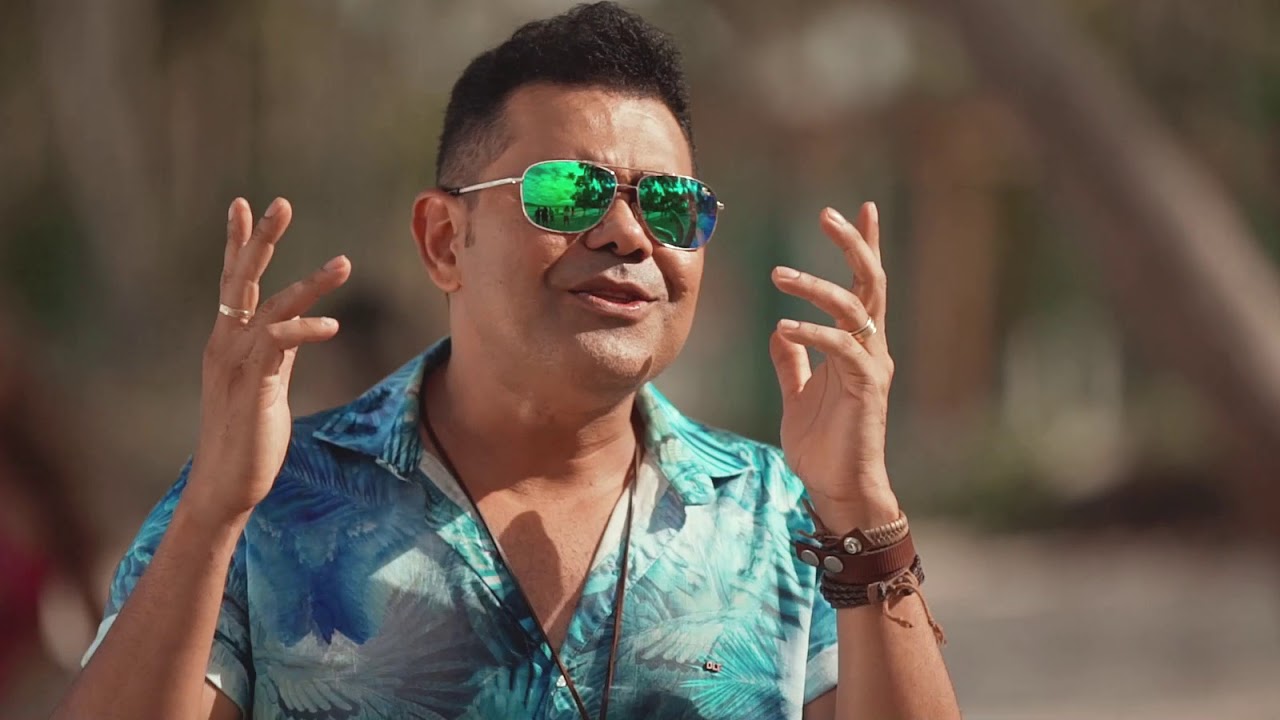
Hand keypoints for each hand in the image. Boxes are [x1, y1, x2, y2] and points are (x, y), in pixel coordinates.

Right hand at [186, 197, 350, 523]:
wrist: (225, 484)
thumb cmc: (247, 437)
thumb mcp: (264, 385)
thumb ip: (274, 353)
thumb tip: (292, 329)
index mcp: (227, 341)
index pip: (231, 282)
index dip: (239, 243)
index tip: (245, 204)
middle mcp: (226, 344)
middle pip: (240, 279)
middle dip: (260, 239)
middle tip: (279, 203)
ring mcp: (237, 363)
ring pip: (269, 307)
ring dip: (309, 283)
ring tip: (343, 263)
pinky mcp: (254, 386)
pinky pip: (279, 345)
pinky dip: (305, 329)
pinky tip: (333, 324)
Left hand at [769, 203, 897, 529]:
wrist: (838, 489)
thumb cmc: (823, 446)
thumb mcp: (797, 395)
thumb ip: (792, 362)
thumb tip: (780, 330)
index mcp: (857, 346)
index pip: (863, 287)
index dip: (863, 247)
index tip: (858, 209)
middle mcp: (870, 349)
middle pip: (870, 283)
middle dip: (855, 244)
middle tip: (829, 214)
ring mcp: (871, 366)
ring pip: (855, 307)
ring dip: (816, 285)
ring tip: (779, 274)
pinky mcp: (866, 386)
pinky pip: (841, 346)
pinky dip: (812, 332)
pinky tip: (784, 326)